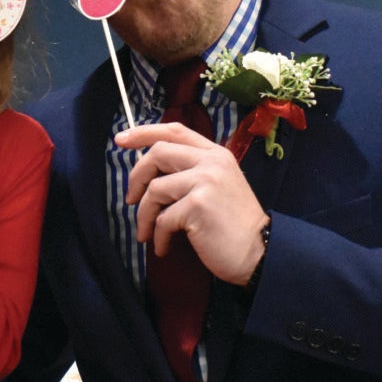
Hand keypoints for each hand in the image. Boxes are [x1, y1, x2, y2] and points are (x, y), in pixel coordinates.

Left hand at [116, 122, 270, 285]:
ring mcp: (205, 181)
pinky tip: (163, 247)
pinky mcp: (198, 205)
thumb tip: (149, 172)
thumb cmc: (232, 224)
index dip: (144, 133)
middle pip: (158, 153)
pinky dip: (158, 236)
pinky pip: (162, 218)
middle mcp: (211, 162)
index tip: (121, 140)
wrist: (259, 252)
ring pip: (155, 189)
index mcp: (215, 154)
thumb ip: (190, 172)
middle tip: (131, 200)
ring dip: (144, 215)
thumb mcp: (216, 187)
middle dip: (136, 177)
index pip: (174, 130)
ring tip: (146, 234)